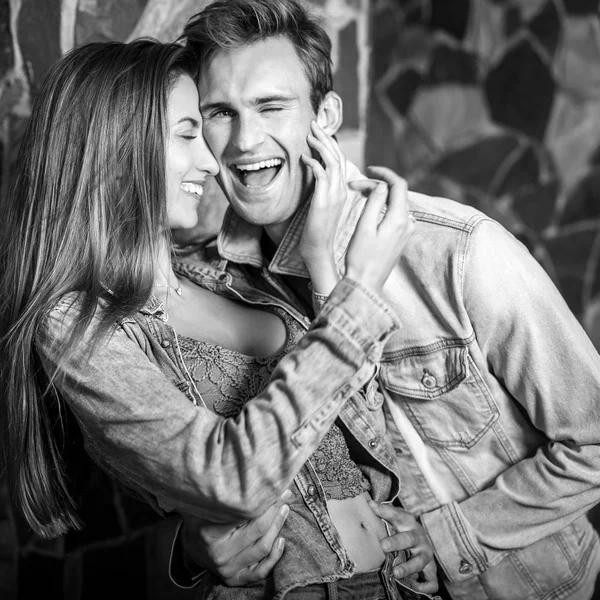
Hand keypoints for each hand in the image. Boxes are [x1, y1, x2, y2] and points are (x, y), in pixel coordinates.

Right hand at [181, 491, 290, 585]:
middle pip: (257, 530)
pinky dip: (274, 557)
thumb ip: (217, 494)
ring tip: (285, 509)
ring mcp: (228, 568)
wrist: (192, 547)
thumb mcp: (204, 505)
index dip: (263, 500)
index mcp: (210, 534)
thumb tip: (236, 473)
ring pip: (262, 548)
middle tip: (285, 495)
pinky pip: (260, 571)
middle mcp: (220, 553)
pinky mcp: (235, 578)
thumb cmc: (201, 520)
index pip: (244, 515)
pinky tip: (282, 540)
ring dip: (278, 527)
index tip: (275, 487)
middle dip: (275, 510)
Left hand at [299, 121, 347, 294]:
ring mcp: (334, 194)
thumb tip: (311, 176)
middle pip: (337, 156)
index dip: (330, 145)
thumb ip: (319, 190)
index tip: (318, 133)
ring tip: (309, 133)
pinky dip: (313, 162)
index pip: (339, 161)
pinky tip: (303, 157)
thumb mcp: (319, 206)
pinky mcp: (324, 200)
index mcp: (341, 191)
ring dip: (321, 145)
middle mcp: (341, 190)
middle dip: (325, 138)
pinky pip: (321, 174)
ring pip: (332, 161)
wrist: (318, 251)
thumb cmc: (316, 232)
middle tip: (314, 124)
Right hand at [345, 166, 414, 293]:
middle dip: (377, 185)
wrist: (366, 284)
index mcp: (399, 219)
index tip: (368, 169)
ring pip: (395, 203)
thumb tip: (381, 185)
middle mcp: (407, 224)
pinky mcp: (401, 238)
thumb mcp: (364, 227)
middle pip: (396, 193)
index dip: (384, 173)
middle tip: (355, 185)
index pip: (399, 185)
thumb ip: (374, 202)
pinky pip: (395, 214)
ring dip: (379, 195)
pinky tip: (369, 207)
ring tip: (359, 194)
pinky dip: (383, 206)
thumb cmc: (361, 258)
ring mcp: (406, 231)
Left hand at [369, 500, 438, 594]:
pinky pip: (431, 581)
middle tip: (383, 546)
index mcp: (408, 523)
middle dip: (396, 542)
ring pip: (420, 561)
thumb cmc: (402, 529)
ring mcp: (426, 554)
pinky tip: (414, 587)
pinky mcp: (431, 569)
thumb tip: (368, 504)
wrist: (421, 540)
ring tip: (396, 572)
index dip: (384, 510)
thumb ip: (382, 513)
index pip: (396, 514)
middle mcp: (418, 538)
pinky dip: (425, 586)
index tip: (371, 506)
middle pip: (408, 538)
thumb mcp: (394, 519)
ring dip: (408, 567)